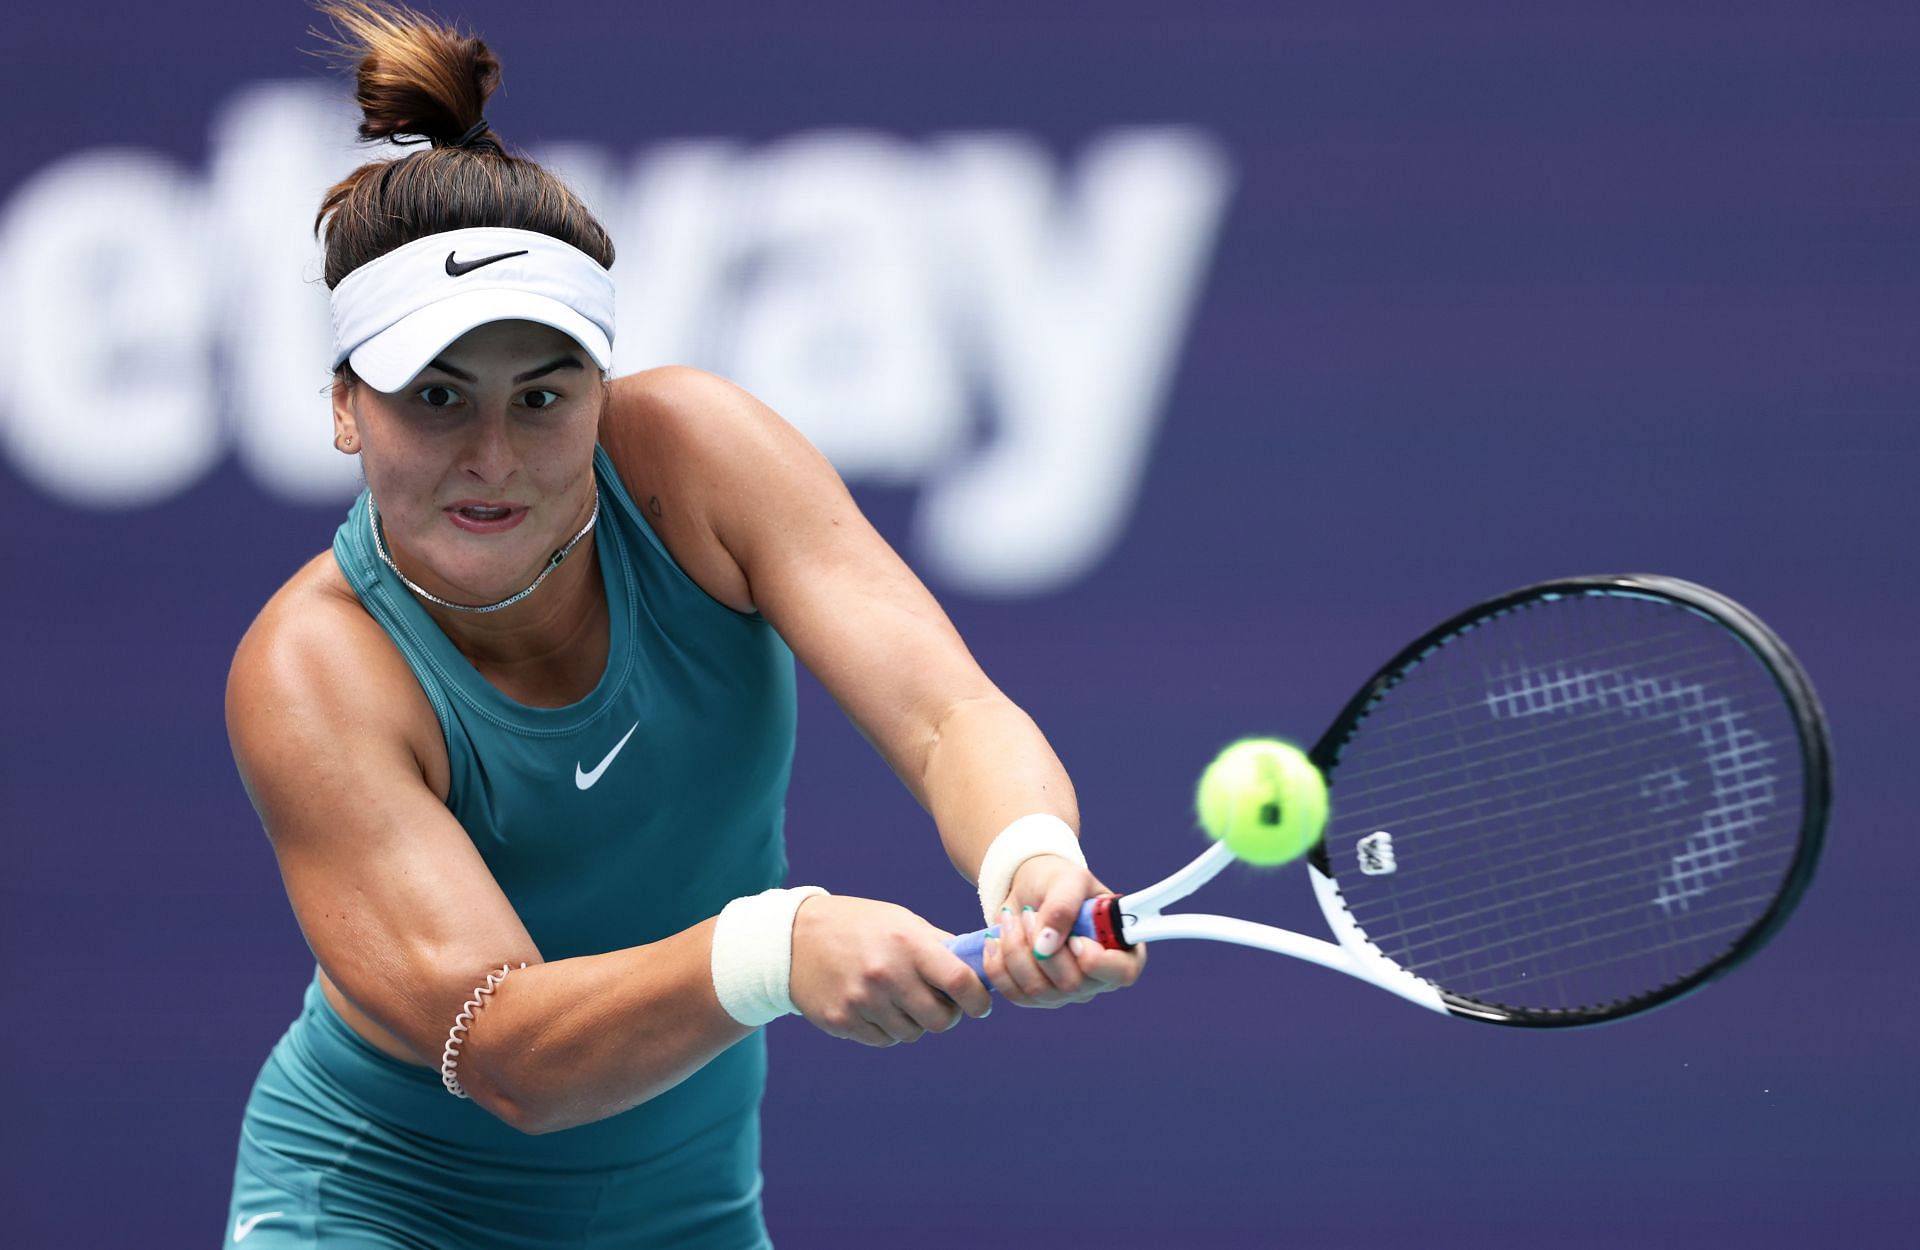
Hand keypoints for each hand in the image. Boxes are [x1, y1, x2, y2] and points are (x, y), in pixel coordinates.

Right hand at [788, 894, 992, 1046]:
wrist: (794, 939)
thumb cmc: (860, 926)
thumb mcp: (901, 922)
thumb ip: (940, 946)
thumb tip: (981, 967)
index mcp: (907, 944)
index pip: (959, 982)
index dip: (978, 999)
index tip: (980, 1004)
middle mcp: (886, 974)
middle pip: (940, 1020)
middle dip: (947, 1016)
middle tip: (940, 1004)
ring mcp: (862, 1001)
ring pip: (912, 1034)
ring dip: (914, 1022)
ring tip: (900, 999)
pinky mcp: (842, 1021)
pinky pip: (883, 1040)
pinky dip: (887, 1029)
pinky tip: (875, 1006)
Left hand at [981, 854, 1146, 1007]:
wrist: (1028, 890)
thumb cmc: (1058, 882)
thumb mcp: (1067, 879)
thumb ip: (1063, 907)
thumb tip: (1045, 947)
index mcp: (1121, 947)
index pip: (1123, 973)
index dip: (1098, 962)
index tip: (1074, 939)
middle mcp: (1098, 977)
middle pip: (1071, 984)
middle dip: (1040, 946)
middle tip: (1029, 912)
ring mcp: (1067, 991)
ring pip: (1037, 989)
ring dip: (1015, 950)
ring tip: (1012, 918)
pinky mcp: (1036, 996)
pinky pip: (1014, 993)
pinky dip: (998, 964)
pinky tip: (997, 939)